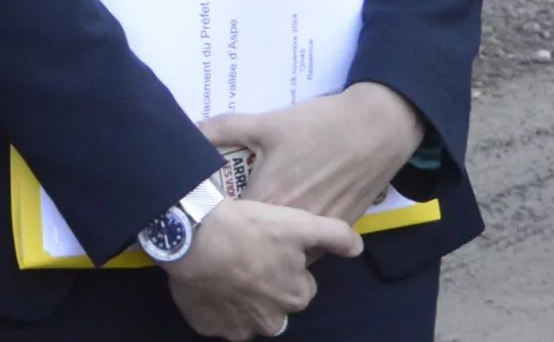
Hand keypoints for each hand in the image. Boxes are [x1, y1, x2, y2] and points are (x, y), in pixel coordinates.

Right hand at [158, 196, 357, 338]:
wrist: (194, 237)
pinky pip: (215, 319)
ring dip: (240, 300)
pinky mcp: (207, 327)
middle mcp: (270, 322)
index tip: (271, 249)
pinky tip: (208, 281)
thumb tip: (358, 248)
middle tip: (248, 258)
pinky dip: (213, 305)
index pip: (300, 287)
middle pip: (274, 306)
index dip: (288, 267)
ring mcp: (236, 329)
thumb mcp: (299, 223)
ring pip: (245, 316)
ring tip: (225, 269)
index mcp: (295, 297)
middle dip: (266, 289)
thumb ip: (334, 234)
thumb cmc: (251, 229)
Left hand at [205, 82, 425, 231]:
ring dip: (272, 247)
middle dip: (242, 239)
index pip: (232, 227)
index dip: (217, 224)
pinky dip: (298, 246)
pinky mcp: (340, 231)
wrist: (375, 129)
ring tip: (257, 234)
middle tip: (228, 227)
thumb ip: (224, 128)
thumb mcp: (267, 123)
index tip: (206, 218)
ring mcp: (319, 234)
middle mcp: (291, 226)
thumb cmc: (318, 125)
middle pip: (258, 244)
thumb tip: (189, 129)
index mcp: (268, 201)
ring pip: (286, 253)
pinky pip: (311, 249)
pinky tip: (288, 231)